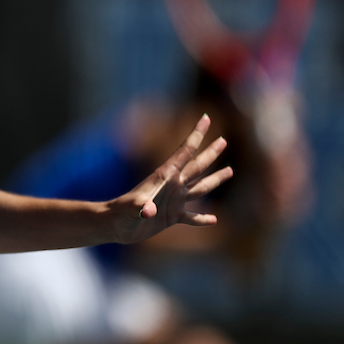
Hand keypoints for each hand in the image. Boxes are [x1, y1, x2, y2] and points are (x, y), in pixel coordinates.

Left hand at [111, 114, 231, 243]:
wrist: (114, 225)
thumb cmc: (120, 214)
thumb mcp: (132, 208)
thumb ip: (141, 207)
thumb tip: (149, 211)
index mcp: (165, 177)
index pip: (185, 151)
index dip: (196, 134)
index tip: (205, 117)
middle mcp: (172, 186)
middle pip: (197, 167)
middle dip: (211, 153)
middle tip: (223, 140)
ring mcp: (173, 201)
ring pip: (200, 188)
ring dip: (215, 180)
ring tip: (230, 171)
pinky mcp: (171, 217)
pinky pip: (192, 217)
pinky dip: (202, 218)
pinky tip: (214, 219)